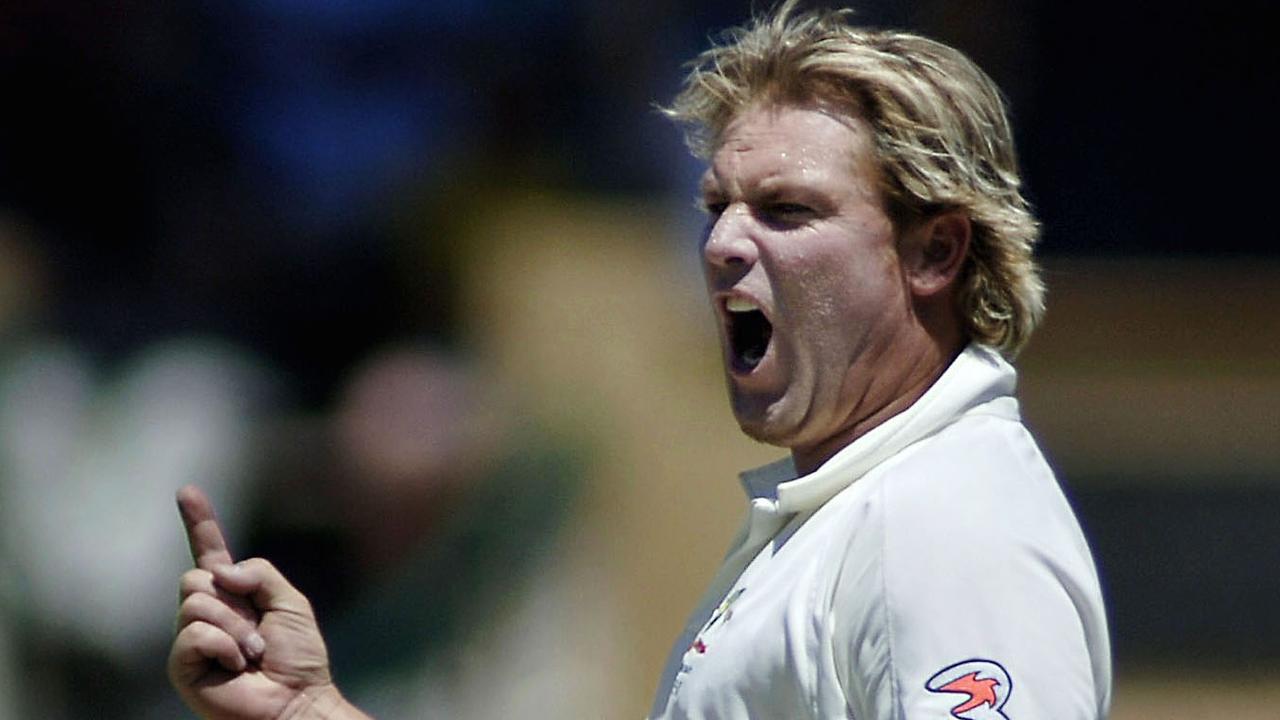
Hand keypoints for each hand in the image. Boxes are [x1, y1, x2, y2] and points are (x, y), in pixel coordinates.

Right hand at [168, 485, 367, 719]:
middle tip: (257, 633)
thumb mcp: (289, 601)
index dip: (199, 522)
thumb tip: (218, 572)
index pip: (210, 551)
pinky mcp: (183, 665)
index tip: (187, 491)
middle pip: (195, 577)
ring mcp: (192, 639)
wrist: (297, 700)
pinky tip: (237, 665)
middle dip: (231, 601)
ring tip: (251, 653)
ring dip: (234, 627)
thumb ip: (259, 574)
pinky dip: (223, 645)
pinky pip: (193, 633)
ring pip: (195, 602)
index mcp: (233, 594)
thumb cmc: (298, 657)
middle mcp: (208, 613)